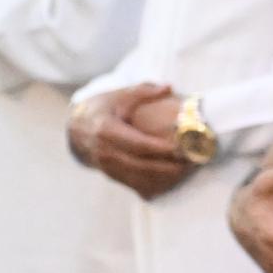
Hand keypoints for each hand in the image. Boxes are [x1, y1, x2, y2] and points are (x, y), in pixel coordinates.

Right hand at [70, 86, 195, 198]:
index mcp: (106, 131)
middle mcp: (105, 152)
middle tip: (194, 162)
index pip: (138, 144)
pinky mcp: (112, 176)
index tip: (183, 148)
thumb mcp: (120, 96)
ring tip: (189, 171)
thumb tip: (168, 87)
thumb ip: (144, 91)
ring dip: (166, 178)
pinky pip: (136, 185)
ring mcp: (107, 167)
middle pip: (141, 165)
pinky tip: (176, 179)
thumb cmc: (105, 107)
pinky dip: (156, 185)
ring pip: (140, 179)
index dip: (161, 148)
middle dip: (169, 166)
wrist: (77, 128)